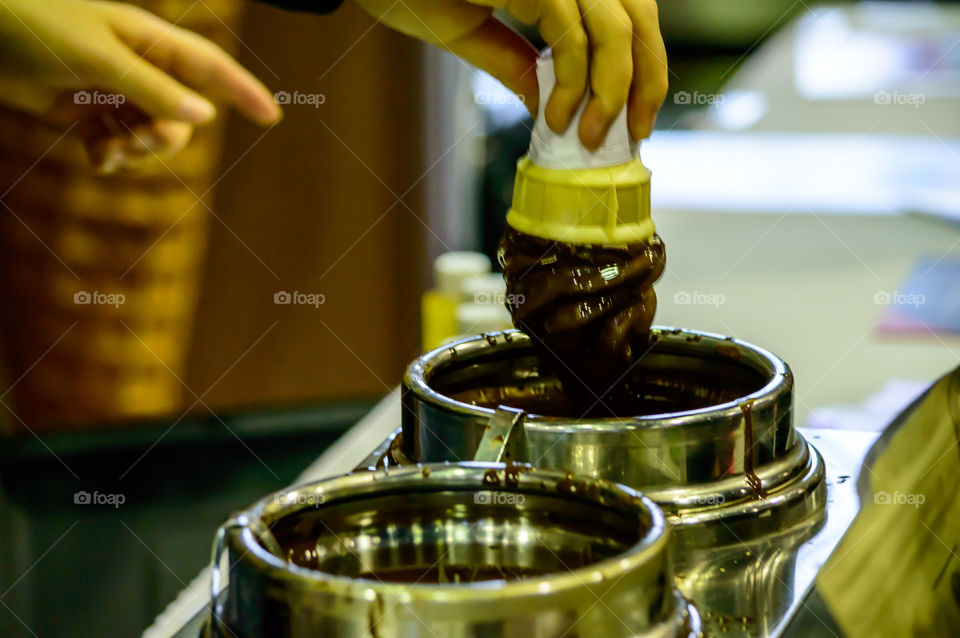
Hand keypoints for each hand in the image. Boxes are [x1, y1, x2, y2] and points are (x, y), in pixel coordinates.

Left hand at [0, 0, 281, 171]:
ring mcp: (111, 89)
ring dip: (134, 152)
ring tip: (104, 152)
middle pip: (181, 116)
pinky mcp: (85, 110)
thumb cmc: (32, 27)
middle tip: (135, 143)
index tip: (272, 117)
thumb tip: (204, 117)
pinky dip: (110, 156)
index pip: (209, 68)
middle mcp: (137, 65)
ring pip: (150, 135)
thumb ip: (152, 88)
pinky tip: (93, 157)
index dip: (243, 91)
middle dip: (165, 138)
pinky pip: (118, 143)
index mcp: (148, 40)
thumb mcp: (96, 58)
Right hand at [354, 0, 667, 147]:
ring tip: (588, 137)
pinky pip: (574, 36)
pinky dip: (572, 83)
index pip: (626, 14)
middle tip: (631, 134)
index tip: (633, 117)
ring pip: (617, 28)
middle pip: (639, 17)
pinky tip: (555, 116)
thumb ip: (513, 62)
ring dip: (613, 90)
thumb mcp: (469, 32)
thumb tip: (545, 102)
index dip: (641, 67)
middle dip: (645, 82)